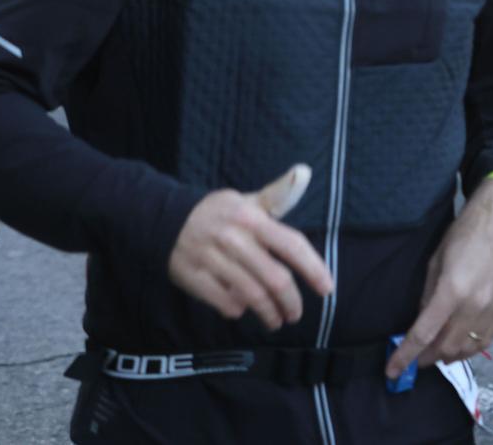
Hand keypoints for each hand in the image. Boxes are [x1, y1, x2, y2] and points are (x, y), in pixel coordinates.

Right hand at [167, 165, 332, 331]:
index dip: (313, 269)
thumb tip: (305, 171)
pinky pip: (224, 302)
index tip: (327, 288)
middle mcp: (235, 239)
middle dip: (291, 302)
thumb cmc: (221, 213)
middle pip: (275, 279)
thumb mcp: (249, 200)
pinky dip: (237, 310)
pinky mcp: (193, 277)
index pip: (292, 245)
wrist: (166, 219)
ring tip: (276, 320)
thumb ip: (279, 195)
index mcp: (253, 219)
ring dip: (269, 313)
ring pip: (252, 296)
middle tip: (296, 314)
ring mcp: (213, 260)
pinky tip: (243, 310)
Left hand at [384, 177, 492, 379]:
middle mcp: (473, 305)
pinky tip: (460, 347)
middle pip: (445, 347)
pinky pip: (486, 341)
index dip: (405, 356)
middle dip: (426, 358)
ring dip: (448, 356)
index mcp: (452, 291)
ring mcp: (492, 309)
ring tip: (436, 354)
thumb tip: (422, 320)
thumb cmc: (467, 232)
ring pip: (467, 349)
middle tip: (415, 358)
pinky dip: (470, 350)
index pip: (423, 334)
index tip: (392, 371)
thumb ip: (428, 294)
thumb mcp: (437, 260)